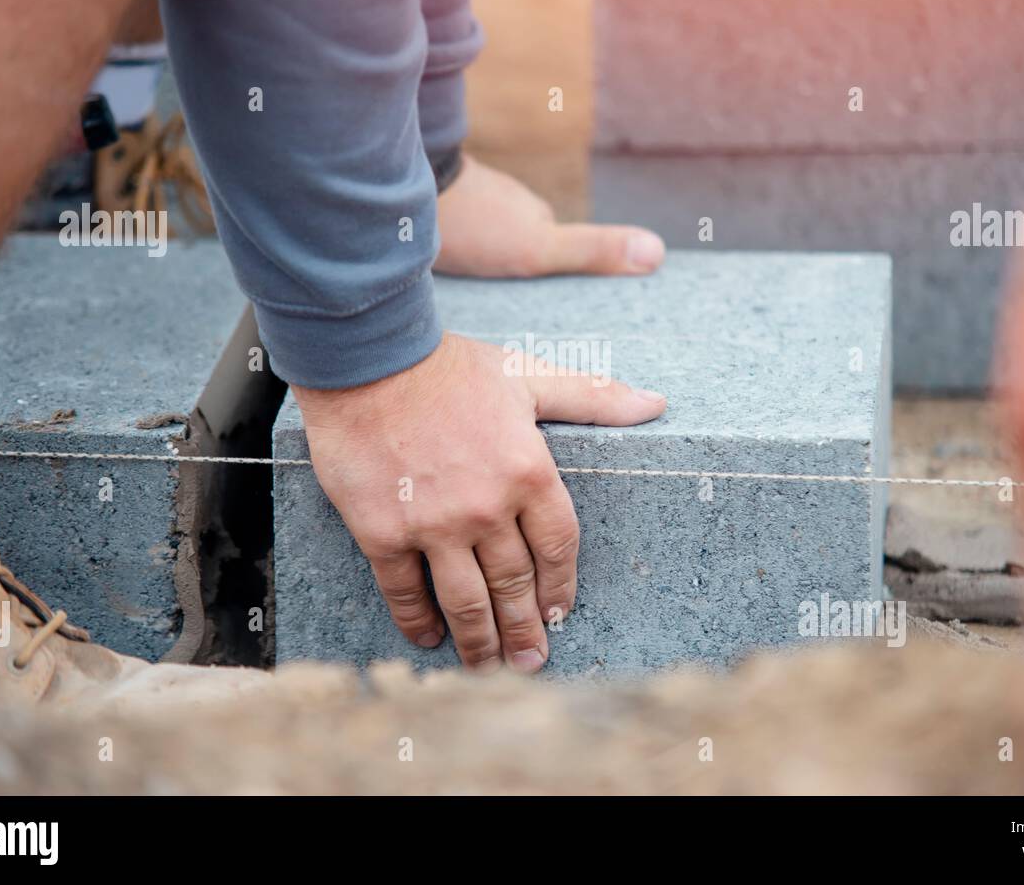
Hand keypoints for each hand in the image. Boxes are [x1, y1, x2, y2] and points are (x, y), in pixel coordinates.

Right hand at [294, 333, 666, 672]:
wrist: (367, 356)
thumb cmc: (451, 366)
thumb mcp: (529, 375)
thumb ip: (593, 398)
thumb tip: (655, 404)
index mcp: (529, 472)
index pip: (558, 548)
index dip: (561, 588)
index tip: (561, 613)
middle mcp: (487, 508)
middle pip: (515, 585)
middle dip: (526, 629)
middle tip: (532, 661)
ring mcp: (433, 525)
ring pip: (466, 600)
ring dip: (480, 642)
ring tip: (488, 667)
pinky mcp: (382, 532)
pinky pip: (404, 590)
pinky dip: (416, 620)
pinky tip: (427, 637)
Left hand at [434, 155, 665, 277]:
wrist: (394, 185)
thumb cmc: (471, 222)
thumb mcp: (537, 248)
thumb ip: (591, 252)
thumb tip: (657, 251)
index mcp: (532, 214)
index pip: (547, 249)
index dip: (542, 267)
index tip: (531, 283)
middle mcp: (501, 198)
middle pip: (514, 238)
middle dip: (506, 260)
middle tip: (491, 285)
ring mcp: (464, 195)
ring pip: (477, 230)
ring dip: (473, 248)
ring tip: (458, 273)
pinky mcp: (427, 199)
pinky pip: (443, 224)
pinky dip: (444, 238)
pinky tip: (428, 252)